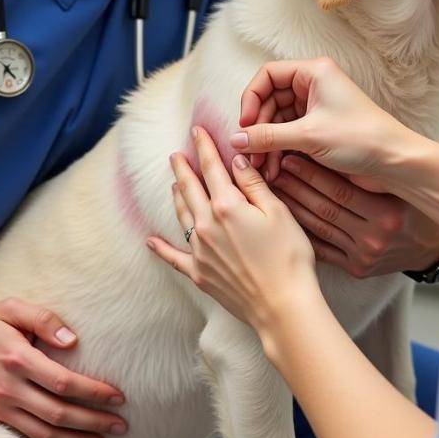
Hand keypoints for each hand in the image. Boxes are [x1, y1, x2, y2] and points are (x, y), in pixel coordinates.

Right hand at [0, 298, 126, 437]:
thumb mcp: (11, 308)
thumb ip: (44, 319)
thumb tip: (72, 340)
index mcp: (18, 359)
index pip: (64, 383)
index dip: (94, 392)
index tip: (118, 396)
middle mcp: (9, 388)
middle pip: (58, 413)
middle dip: (93, 422)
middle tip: (121, 426)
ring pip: (44, 433)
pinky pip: (27, 436)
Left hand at [147, 127, 318, 335]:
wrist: (282, 306)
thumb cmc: (288, 257)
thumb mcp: (278, 212)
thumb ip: (253, 184)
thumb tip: (236, 161)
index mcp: (228, 206)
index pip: (212, 168)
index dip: (204, 147)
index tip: (196, 131)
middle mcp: (207, 225)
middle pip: (190, 189)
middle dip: (183, 169)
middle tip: (176, 154)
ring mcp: (200, 251)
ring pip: (182, 216)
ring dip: (176, 196)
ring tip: (173, 184)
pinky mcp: (199, 273)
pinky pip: (173, 257)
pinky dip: (160, 248)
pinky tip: (149, 240)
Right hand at [230, 58, 409, 191]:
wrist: (396, 162)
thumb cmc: (360, 139)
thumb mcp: (308, 137)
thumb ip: (268, 136)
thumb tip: (236, 140)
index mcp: (314, 72)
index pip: (267, 76)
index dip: (251, 99)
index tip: (246, 126)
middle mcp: (314, 85)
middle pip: (270, 100)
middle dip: (258, 128)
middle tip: (250, 155)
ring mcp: (318, 107)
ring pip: (278, 120)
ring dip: (268, 143)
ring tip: (263, 169)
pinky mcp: (321, 128)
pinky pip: (290, 134)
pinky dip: (280, 150)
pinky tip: (275, 170)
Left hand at [271, 155, 438, 277]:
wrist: (430, 245)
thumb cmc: (409, 204)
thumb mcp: (392, 185)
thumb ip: (362, 173)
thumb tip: (319, 147)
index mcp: (386, 212)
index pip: (339, 189)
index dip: (311, 172)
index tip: (288, 157)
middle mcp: (375, 237)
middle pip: (325, 208)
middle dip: (295, 188)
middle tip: (272, 170)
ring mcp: (365, 255)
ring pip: (320, 227)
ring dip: (293, 207)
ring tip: (272, 190)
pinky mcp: (357, 269)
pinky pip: (323, 248)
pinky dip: (303, 232)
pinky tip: (283, 217)